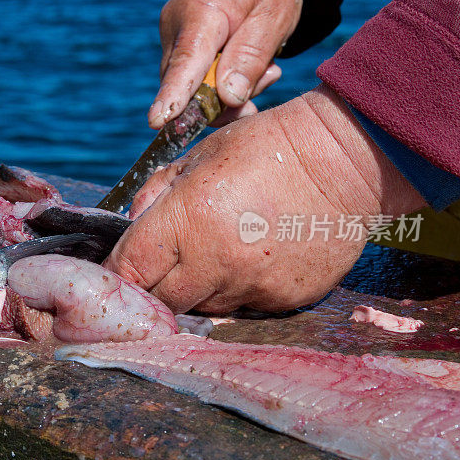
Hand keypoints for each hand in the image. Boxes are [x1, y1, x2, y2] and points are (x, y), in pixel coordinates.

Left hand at [107, 85, 425, 312]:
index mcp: (187, 220)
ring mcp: (251, 286)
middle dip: (150, 289)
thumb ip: (156, 194)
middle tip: (155, 272)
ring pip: (200, 309)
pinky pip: (241, 308)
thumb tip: (132, 227)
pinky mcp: (281, 300)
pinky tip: (248, 262)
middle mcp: (215, 262)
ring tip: (210, 259)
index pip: (129, 269)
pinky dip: (233, 292)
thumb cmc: (262, 150)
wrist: (343, 162)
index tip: (115, 272)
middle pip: (159, 302)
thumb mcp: (197, 158)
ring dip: (193, 292)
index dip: (115, 273)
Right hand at [148, 0, 302, 128]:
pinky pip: (191, 80)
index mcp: (202, 14)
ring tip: (264, 67)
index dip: (173, 96)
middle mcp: (175, 27)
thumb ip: (251, 57)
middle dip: (225, 100)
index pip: (185, 63)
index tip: (158, 121)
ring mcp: (170, 37)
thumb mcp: (274, 16)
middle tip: (269, 77)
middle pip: (187, 86)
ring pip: (190, 88)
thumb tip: (227, 98)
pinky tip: (243, 65)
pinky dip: (219, 83)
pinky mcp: (174, 45)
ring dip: (227, 91)